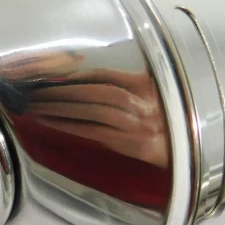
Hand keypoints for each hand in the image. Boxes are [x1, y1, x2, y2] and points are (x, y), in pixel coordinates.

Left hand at [27, 69, 169, 167]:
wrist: (186, 149)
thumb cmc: (166, 117)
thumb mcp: (154, 91)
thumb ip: (128, 80)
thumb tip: (87, 76)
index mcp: (146, 85)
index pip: (108, 75)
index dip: (81, 75)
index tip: (58, 77)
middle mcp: (142, 103)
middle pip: (97, 93)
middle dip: (65, 91)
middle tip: (38, 91)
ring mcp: (135, 125)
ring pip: (93, 113)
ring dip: (63, 108)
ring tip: (38, 106)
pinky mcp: (128, 144)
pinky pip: (94, 133)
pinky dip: (71, 127)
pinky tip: (52, 123)